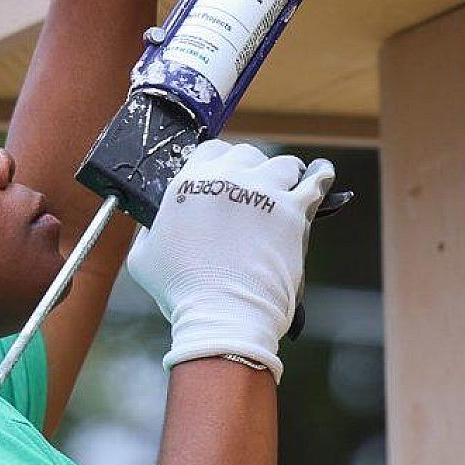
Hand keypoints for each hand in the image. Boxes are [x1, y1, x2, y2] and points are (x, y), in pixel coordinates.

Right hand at [126, 140, 334, 382]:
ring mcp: (263, 191)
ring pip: (281, 165)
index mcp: (189, 183)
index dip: (220, 162)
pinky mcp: (293, 210)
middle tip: (255, 188)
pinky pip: (315, 182)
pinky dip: (319, 176)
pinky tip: (321, 175)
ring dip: (283, 173)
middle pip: (246, 155)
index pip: (210, 151)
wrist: (222, 313)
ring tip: (287, 183)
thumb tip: (156, 224)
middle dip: (251, 169)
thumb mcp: (143, 258)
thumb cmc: (181, 292)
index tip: (228, 174)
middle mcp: (227, 178)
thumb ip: (150, 230)